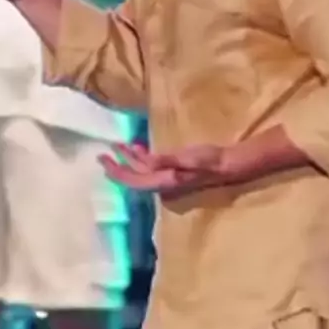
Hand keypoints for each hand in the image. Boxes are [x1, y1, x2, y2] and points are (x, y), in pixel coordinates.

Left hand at [99, 142, 225, 198]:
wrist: (226, 165)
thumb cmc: (208, 161)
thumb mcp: (188, 159)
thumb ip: (166, 160)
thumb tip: (145, 161)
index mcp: (162, 181)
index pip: (132, 180)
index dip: (116, 172)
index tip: (103, 160)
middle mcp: (160, 182)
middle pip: (133, 178)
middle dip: (117, 166)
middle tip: (102, 154)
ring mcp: (166, 177)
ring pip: (140, 171)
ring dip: (128, 159)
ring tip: (117, 146)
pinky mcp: (172, 170)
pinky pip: (150, 166)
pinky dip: (141, 157)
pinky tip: (137, 147)